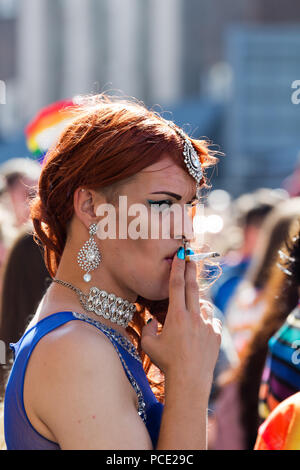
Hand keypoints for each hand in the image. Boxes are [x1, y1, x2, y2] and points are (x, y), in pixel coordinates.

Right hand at [141, 248, 221, 391]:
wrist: (190, 380)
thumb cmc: (167, 363)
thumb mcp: (149, 345)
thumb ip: (149, 329)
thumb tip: (154, 321)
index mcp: (177, 316)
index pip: (176, 285)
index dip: (178, 268)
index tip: (180, 255)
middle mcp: (194, 317)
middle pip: (192, 287)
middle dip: (190, 270)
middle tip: (190, 257)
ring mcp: (207, 325)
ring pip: (204, 305)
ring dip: (198, 303)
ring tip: (191, 311)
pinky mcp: (217, 334)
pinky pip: (212, 321)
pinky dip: (206, 321)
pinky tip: (200, 330)